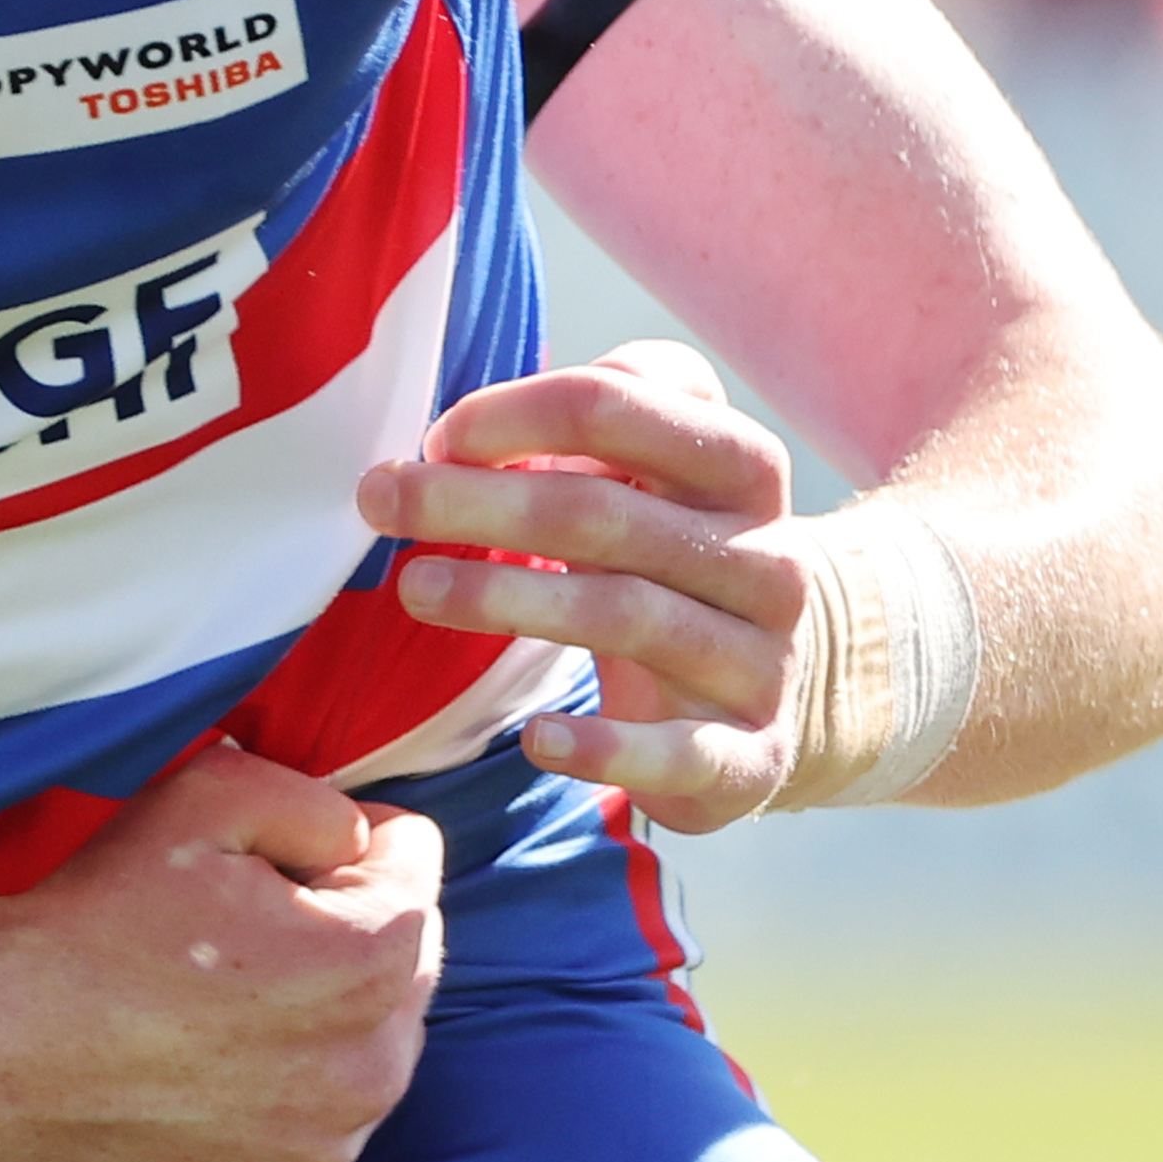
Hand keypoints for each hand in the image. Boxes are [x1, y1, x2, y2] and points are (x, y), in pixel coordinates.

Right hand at [0, 746, 444, 1161]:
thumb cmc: (98, 916)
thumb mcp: (208, 795)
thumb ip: (319, 802)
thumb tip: (361, 841)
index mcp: (374, 959)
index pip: (418, 861)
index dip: (345, 842)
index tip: (273, 859)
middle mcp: (376, 1067)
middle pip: (405, 960)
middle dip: (347, 929)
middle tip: (242, 926)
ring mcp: (329, 1147)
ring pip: (369, 1048)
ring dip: (325, 1017)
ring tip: (224, 1001)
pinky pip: (319, 1124)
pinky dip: (285, 1095)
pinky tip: (210, 1068)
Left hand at [364, 340, 812, 833]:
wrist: (781, 684)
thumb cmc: (674, 555)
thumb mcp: (656, 471)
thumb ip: (584, 428)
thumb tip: (455, 438)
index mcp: (742, 465)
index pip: (618, 406)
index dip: (512, 414)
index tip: (435, 438)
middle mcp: (766, 558)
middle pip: (606, 513)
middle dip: (479, 503)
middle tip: (382, 498)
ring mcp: (764, 660)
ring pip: (626, 616)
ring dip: (506, 600)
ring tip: (414, 590)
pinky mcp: (749, 754)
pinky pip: (679, 754)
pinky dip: (606, 749)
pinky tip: (537, 739)